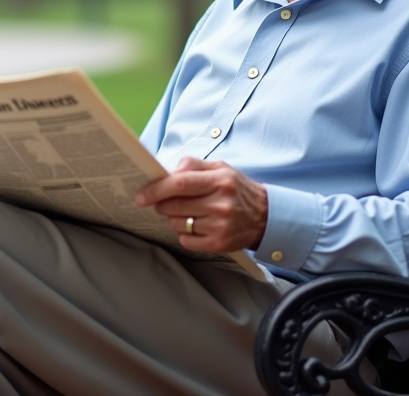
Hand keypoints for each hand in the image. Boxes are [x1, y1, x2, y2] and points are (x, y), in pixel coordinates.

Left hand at [135, 157, 267, 253]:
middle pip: (174, 206)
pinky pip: (187, 240)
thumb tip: (168, 170)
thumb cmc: (237, 188)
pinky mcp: (219, 244)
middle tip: (162, 203)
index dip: (156, 190)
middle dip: (161, 205)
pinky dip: (185, 234)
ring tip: (187, 213)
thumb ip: (193, 165)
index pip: (179, 184)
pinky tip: (197, 226)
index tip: (141, 195)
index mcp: (219, 180)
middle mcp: (220, 203)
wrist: (266, 216)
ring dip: (173, 219)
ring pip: (178, 224)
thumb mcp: (221, 168)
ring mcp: (220, 225)